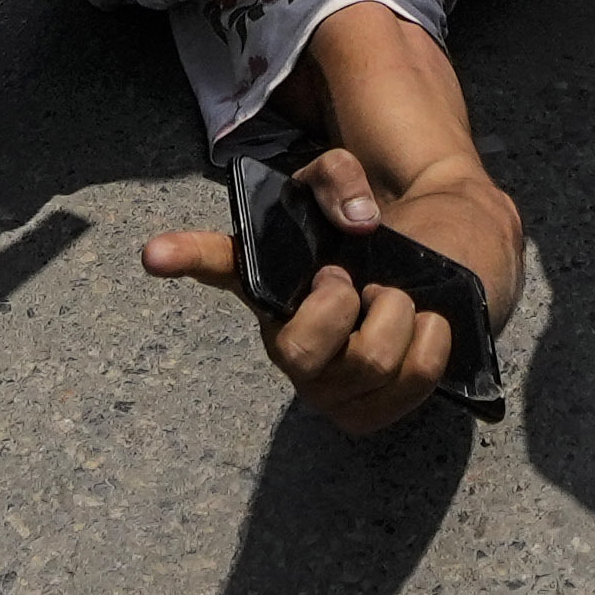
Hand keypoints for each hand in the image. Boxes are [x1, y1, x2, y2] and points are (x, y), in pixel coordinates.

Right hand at [139, 147, 495, 437]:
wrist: (441, 268)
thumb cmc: (378, 237)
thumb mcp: (351, 188)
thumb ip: (341, 179)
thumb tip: (359, 220)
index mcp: (271, 281)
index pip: (216, 264)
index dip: (184, 257)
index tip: (153, 252)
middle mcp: (287, 340)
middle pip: (302, 351)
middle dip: (342, 309)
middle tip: (361, 284)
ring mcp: (327, 388)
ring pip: (369, 363)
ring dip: (400, 316)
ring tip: (399, 302)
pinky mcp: (370, 415)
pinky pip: (411, 381)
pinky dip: (431, 343)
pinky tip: (423, 327)